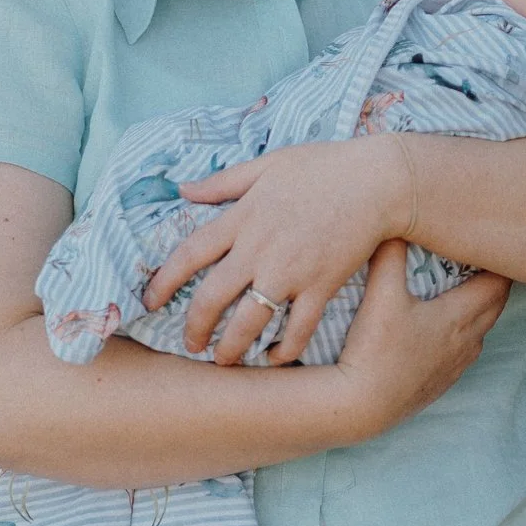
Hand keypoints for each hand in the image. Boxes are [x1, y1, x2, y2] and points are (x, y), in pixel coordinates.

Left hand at [140, 136, 412, 363]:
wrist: (376, 180)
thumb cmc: (323, 166)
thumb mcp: (267, 164)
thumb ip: (223, 182)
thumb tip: (183, 190)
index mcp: (242, 218)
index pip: (189, 255)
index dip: (163, 281)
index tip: (149, 301)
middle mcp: (259, 250)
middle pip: (212, 298)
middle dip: (195, 328)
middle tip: (190, 344)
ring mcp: (290, 272)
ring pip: (248, 322)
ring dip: (231, 347)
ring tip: (224, 361)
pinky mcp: (321, 286)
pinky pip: (297, 329)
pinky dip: (284, 349)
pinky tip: (275, 358)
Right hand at [328, 240, 509, 437]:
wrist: (358, 407)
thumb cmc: (373, 349)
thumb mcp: (381, 293)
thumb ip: (389, 254)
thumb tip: (394, 221)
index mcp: (458, 317)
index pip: (498, 285)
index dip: (500, 264)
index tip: (496, 246)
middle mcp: (463, 344)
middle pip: (493, 308)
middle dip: (494, 284)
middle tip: (482, 263)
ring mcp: (451, 369)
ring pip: (477, 335)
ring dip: (476, 313)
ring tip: (461, 294)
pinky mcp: (435, 387)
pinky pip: (459, 357)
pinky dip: (458, 339)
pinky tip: (437, 335)